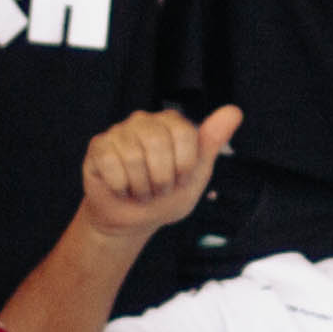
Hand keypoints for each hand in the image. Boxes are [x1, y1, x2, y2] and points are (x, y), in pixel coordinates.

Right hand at [80, 104, 241, 238]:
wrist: (133, 220)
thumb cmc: (166, 196)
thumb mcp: (196, 175)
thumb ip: (211, 142)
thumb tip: (234, 111)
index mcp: (172, 123)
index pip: (185, 133)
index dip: (184, 165)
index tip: (180, 180)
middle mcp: (145, 120)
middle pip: (157, 142)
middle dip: (161, 178)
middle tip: (158, 190)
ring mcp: (119, 131)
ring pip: (133, 156)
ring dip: (140, 186)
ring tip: (141, 191)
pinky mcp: (98, 146)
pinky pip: (111, 163)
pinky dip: (120, 186)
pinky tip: (121, 188)